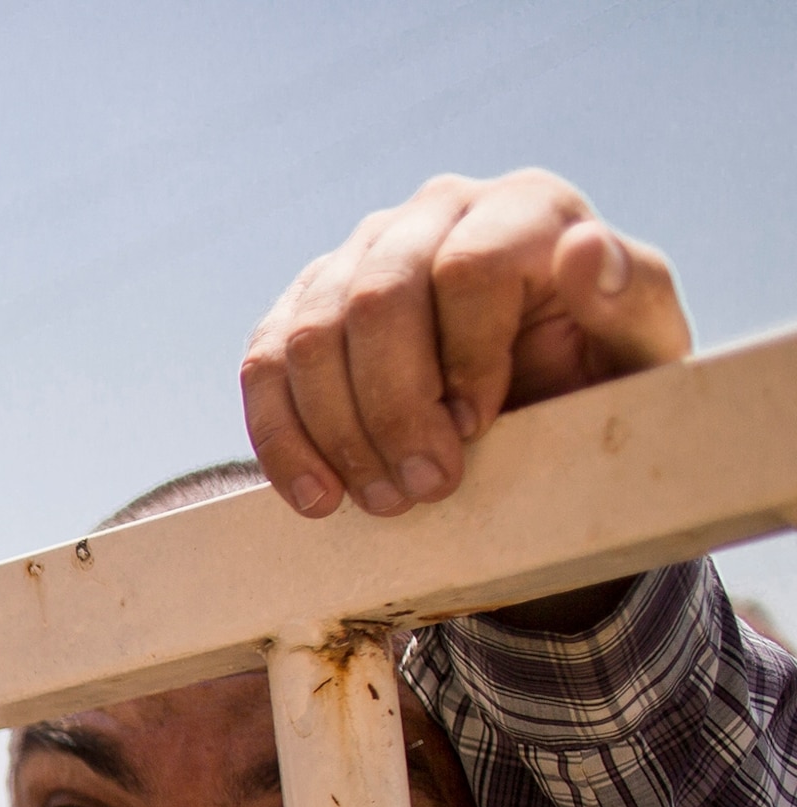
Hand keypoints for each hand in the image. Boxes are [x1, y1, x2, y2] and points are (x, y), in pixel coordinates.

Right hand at [243, 169, 689, 519]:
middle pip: (376, 301)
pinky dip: (281, 439)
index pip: (467, 268)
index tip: (481, 428)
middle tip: (426, 486)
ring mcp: (359, 254)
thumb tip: (583, 248)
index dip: (467, 360)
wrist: (543, 402)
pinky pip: (263, 367)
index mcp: (524, 206)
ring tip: (383, 501)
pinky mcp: (304, 307)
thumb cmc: (599, 375)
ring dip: (339, 434)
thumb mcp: (641, 348)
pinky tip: (317, 495)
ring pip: (309, 337)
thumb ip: (629, 300)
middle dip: (393, 409)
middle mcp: (434, 210)